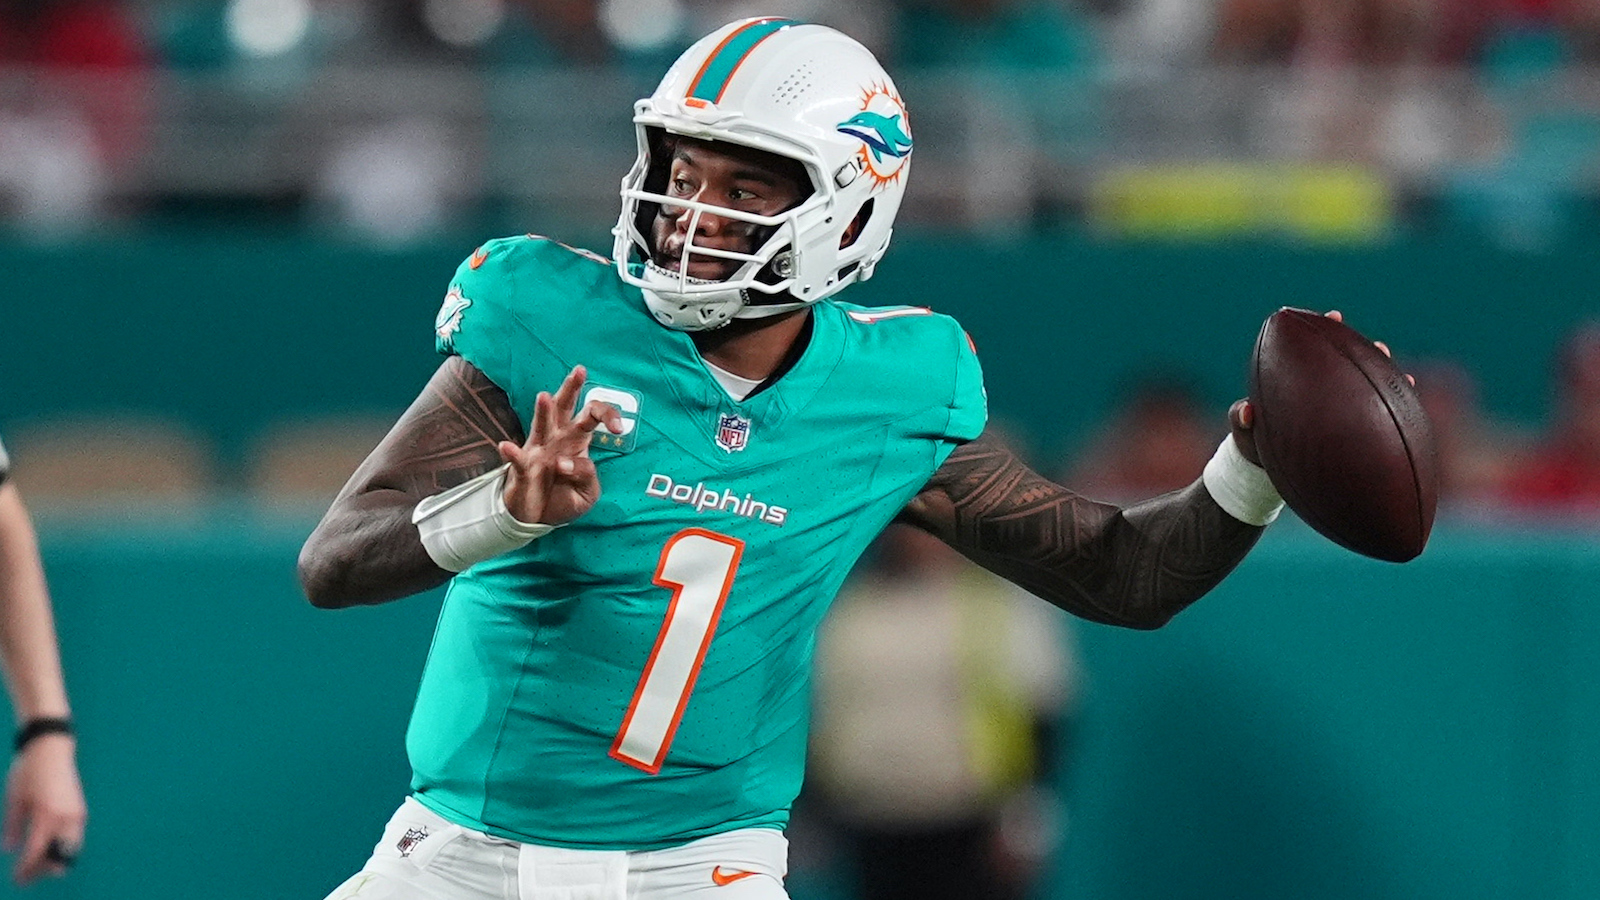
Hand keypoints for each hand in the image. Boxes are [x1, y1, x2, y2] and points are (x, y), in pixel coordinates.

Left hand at [4, 735, 84, 884]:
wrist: (51, 749)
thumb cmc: (28, 771)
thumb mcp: (14, 800)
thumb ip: (12, 827)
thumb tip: (9, 849)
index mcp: (47, 816)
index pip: (37, 852)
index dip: (26, 869)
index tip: (17, 878)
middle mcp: (66, 818)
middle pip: (59, 856)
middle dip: (44, 869)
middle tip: (27, 875)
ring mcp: (76, 814)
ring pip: (70, 849)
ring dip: (55, 859)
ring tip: (37, 863)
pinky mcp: (80, 810)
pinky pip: (74, 838)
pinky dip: (61, 847)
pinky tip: (47, 846)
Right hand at [498, 365, 622, 525]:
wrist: (539, 519)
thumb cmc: (565, 497)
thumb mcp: (588, 491)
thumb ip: (588, 474)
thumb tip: (568, 463)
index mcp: (576, 440)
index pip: (592, 417)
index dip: (607, 416)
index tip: (619, 428)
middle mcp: (556, 439)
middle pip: (564, 408)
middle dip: (571, 389)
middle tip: (580, 371)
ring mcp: (538, 452)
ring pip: (541, 426)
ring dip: (542, 412)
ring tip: (543, 396)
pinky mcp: (523, 470)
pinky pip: (517, 460)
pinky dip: (511, 454)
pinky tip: (505, 446)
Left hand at [1228, 310, 1414, 466]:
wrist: (1264, 473)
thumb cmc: (1253, 444)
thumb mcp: (1244, 432)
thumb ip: (1240, 418)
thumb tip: (1246, 410)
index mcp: (1297, 381)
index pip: (1314, 349)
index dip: (1326, 330)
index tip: (1336, 316)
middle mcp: (1321, 391)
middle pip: (1348, 364)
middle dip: (1365, 353)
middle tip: (1380, 346)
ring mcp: (1338, 410)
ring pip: (1367, 390)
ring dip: (1385, 382)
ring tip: (1406, 377)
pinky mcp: (1350, 432)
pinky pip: (1373, 421)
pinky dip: (1390, 415)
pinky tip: (1407, 415)